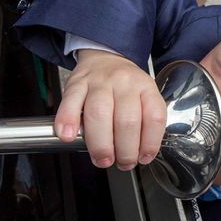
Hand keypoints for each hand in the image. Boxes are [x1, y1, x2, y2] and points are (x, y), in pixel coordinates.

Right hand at [54, 49, 166, 169]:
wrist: (106, 57)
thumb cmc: (125, 86)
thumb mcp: (144, 96)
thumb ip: (145, 122)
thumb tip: (139, 155)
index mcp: (145, 87)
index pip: (153, 116)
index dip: (150, 142)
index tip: (143, 157)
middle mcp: (124, 83)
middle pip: (127, 120)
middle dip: (125, 149)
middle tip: (122, 163)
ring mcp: (99, 82)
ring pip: (99, 113)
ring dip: (100, 143)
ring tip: (102, 159)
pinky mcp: (76, 83)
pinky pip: (71, 101)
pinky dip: (67, 120)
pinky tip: (68, 136)